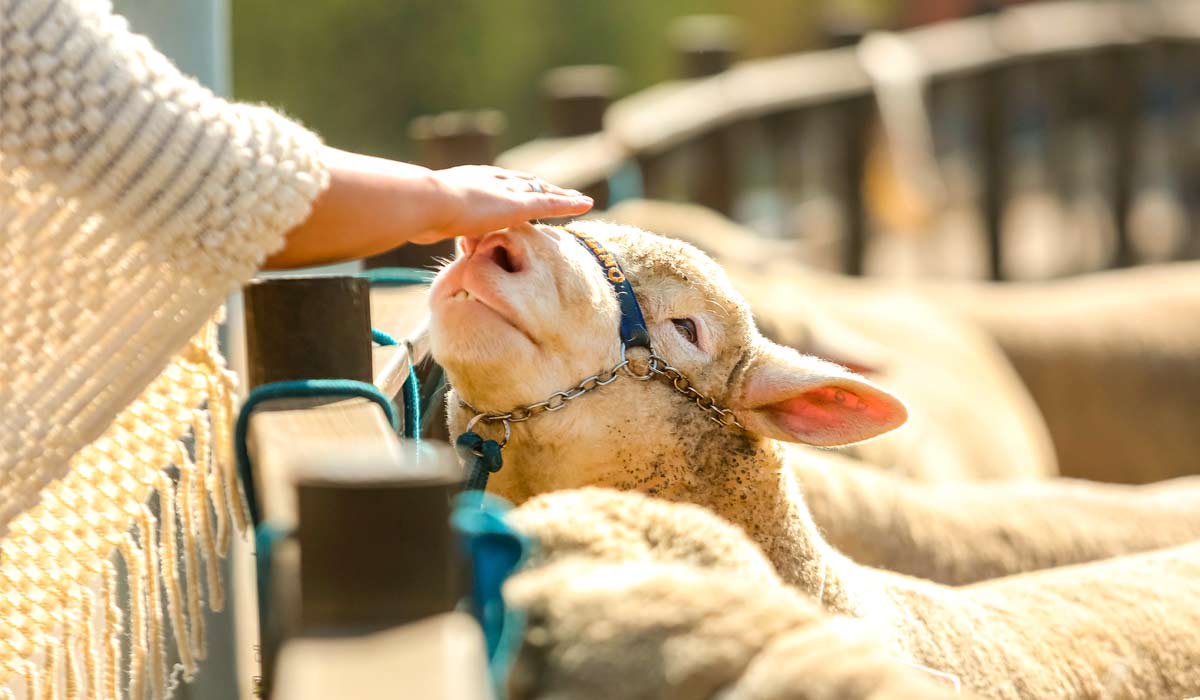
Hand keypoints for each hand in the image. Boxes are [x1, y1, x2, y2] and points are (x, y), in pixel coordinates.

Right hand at [266, 149, 593, 268]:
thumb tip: (356, 230)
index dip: (499, 188)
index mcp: (457, 185)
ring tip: (576, 200)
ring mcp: (500, 192)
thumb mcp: (396, 222)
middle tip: (549, 192)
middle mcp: (482, 182)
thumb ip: (387, 224)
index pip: (483, 184)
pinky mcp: (515, 204)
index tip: (507, 195)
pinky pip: (550, 203)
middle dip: (532, 187)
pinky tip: (587, 204)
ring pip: (536, 192)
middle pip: (514, 182)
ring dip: (555, 196)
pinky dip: (568, 204)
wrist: (414, 204)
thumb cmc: (399, 212)